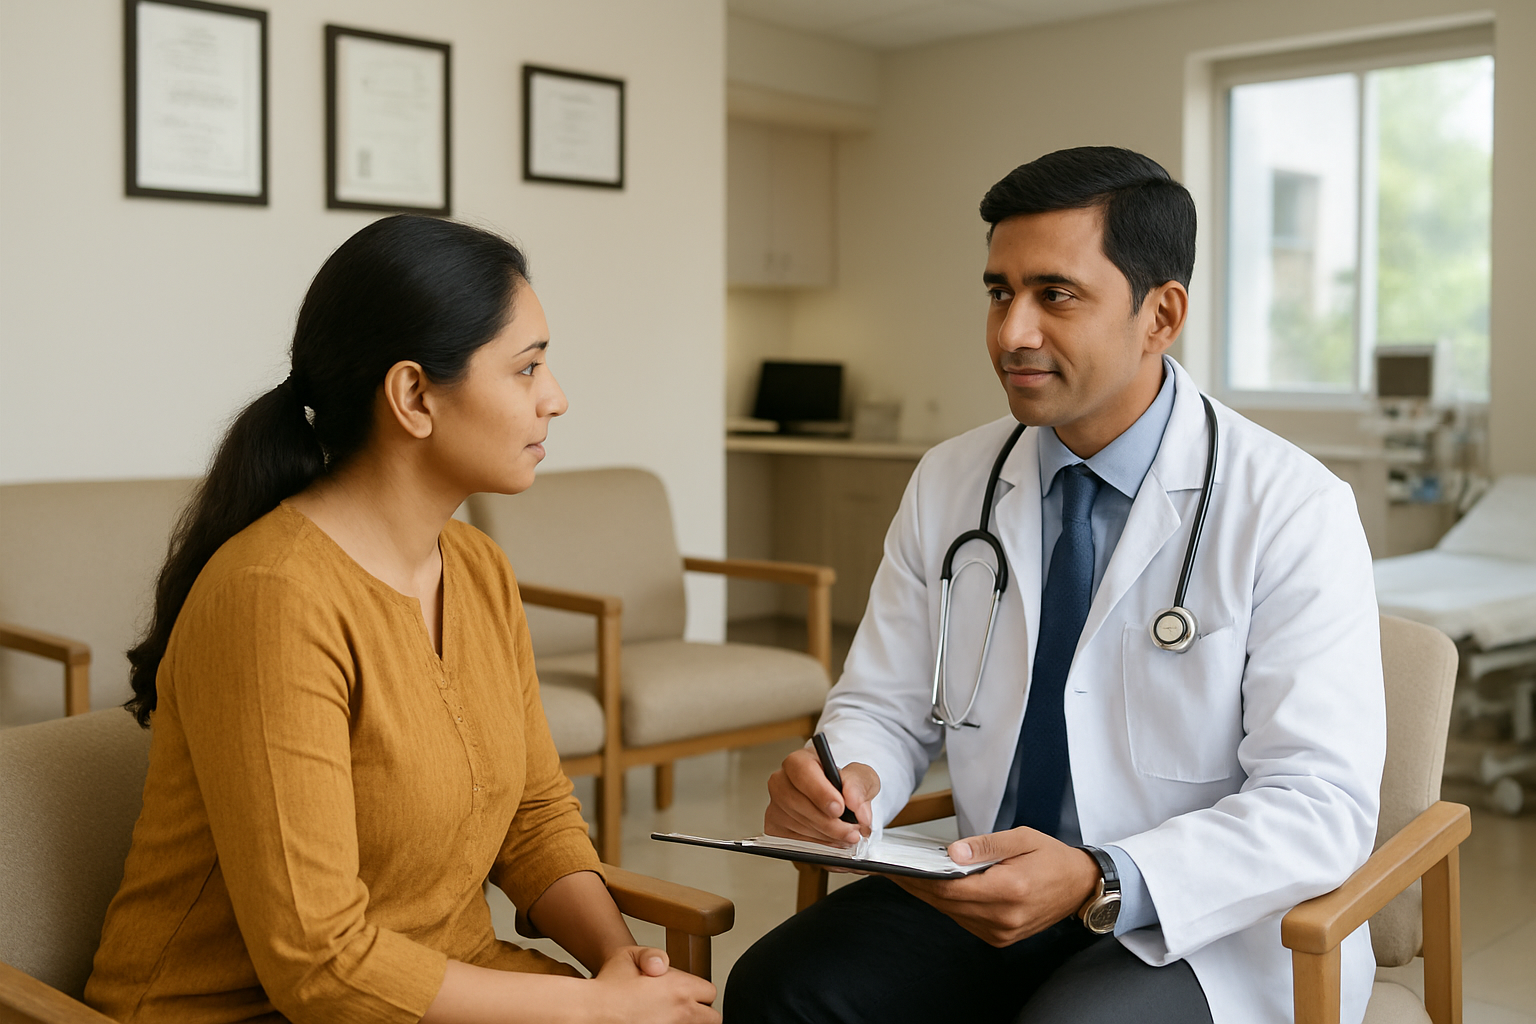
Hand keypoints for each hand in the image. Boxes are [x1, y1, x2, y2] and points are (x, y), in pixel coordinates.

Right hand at [588, 947, 718, 1023]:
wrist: (588, 1012)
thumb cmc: (606, 985)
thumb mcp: (628, 955)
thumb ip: (653, 954)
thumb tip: (663, 966)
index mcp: (679, 988)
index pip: (710, 992)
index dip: (699, 992)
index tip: (687, 994)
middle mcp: (681, 1013)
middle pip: (713, 1019)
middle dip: (701, 1013)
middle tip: (684, 1011)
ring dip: (688, 1023)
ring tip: (669, 1018)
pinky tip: (658, 1023)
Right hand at [764, 747, 880, 846]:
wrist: (843, 804)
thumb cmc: (847, 785)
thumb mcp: (862, 777)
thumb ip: (859, 785)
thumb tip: (853, 802)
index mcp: (800, 761)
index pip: (801, 770)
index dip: (819, 791)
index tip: (839, 808)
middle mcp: (782, 781)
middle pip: (796, 802)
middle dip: (827, 822)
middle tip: (851, 831)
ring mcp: (775, 806)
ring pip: (796, 825)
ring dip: (826, 836)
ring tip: (847, 836)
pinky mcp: (775, 828)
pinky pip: (793, 842)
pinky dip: (818, 846)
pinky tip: (832, 842)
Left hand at [889, 828, 1099, 946]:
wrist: (1080, 887)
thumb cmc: (1052, 857)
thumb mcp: (1022, 838)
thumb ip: (986, 845)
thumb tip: (952, 853)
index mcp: (1010, 890)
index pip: (952, 888)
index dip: (920, 879)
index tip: (896, 868)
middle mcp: (1004, 917)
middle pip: (947, 903)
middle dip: (917, 886)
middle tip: (891, 870)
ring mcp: (1002, 932)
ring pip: (953, 913)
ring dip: (929, 896)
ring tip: (907, 876)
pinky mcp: (1001, 938)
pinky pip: (965, 920)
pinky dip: (948, 904)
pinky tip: (935, 888)